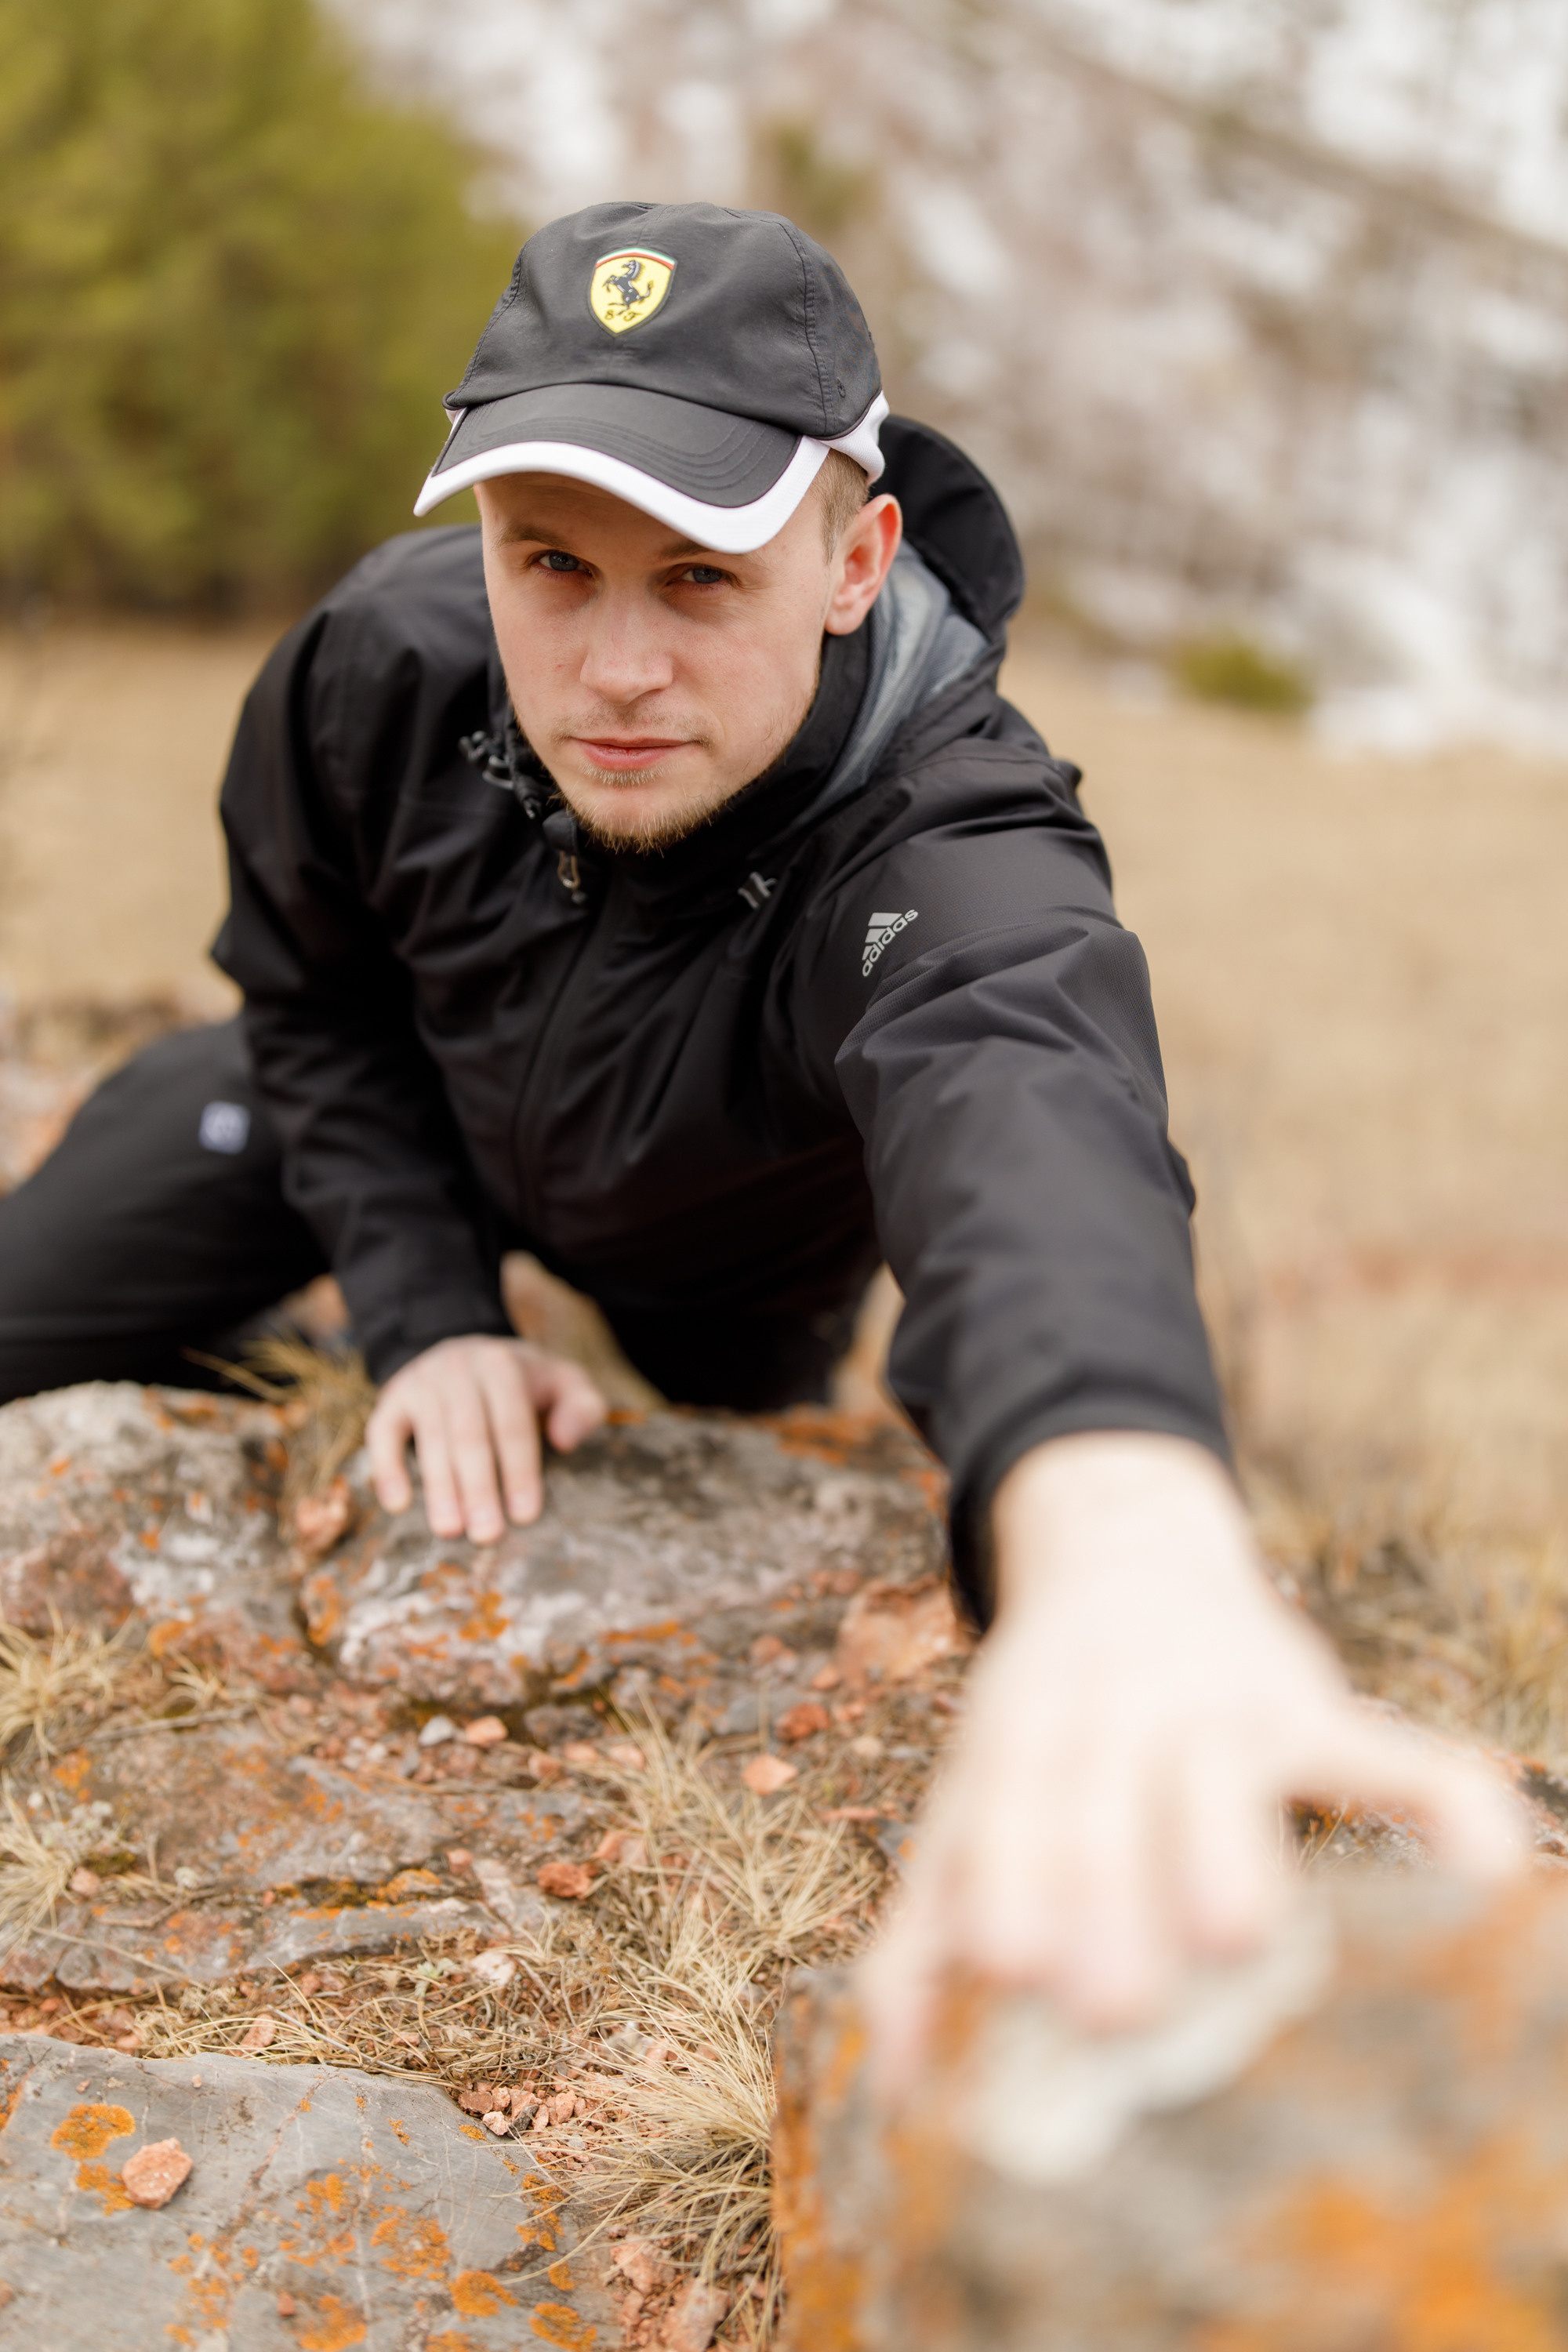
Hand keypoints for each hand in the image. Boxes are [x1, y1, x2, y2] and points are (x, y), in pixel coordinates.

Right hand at [366, 1334, 605, 1542]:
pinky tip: (398, 1505)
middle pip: (469, 1434)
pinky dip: (387, 1468)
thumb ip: (582, 1406)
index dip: (518, 1470)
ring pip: (429, 1438)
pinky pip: (382, 1433)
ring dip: (439, 1487)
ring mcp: (421, 1383)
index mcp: (502, 1366)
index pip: (512, 1423)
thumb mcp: (563, 1381)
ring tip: (450, 1530)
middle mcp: (458, 1369)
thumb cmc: (524, 1382)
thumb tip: (564, 1441)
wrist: (465, 1351)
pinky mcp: (392, 1399)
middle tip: (488, 1534)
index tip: (525, 1515)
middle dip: (478, 1487)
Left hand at [862, 1431, 1526, 2071]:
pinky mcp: (1308, 1702)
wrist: (1123, 1557)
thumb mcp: (967, 1803)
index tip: (1006, 1974)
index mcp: (1017, 1748)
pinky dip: (1436, 1794)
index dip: (1004, 1890)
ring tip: (1233, 1939)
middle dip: (1103, 1896)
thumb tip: (891, 2087)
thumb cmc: (1041, 1727)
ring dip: (1224, 1845)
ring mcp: (1215, 1705)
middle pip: (1099, 1807)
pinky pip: (1380, 1747)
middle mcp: (1107, 1717)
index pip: (1002, 1819)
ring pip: (1217, 1772)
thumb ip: (919, 1937)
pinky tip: (1481, 1861)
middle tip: (1111, 2010)